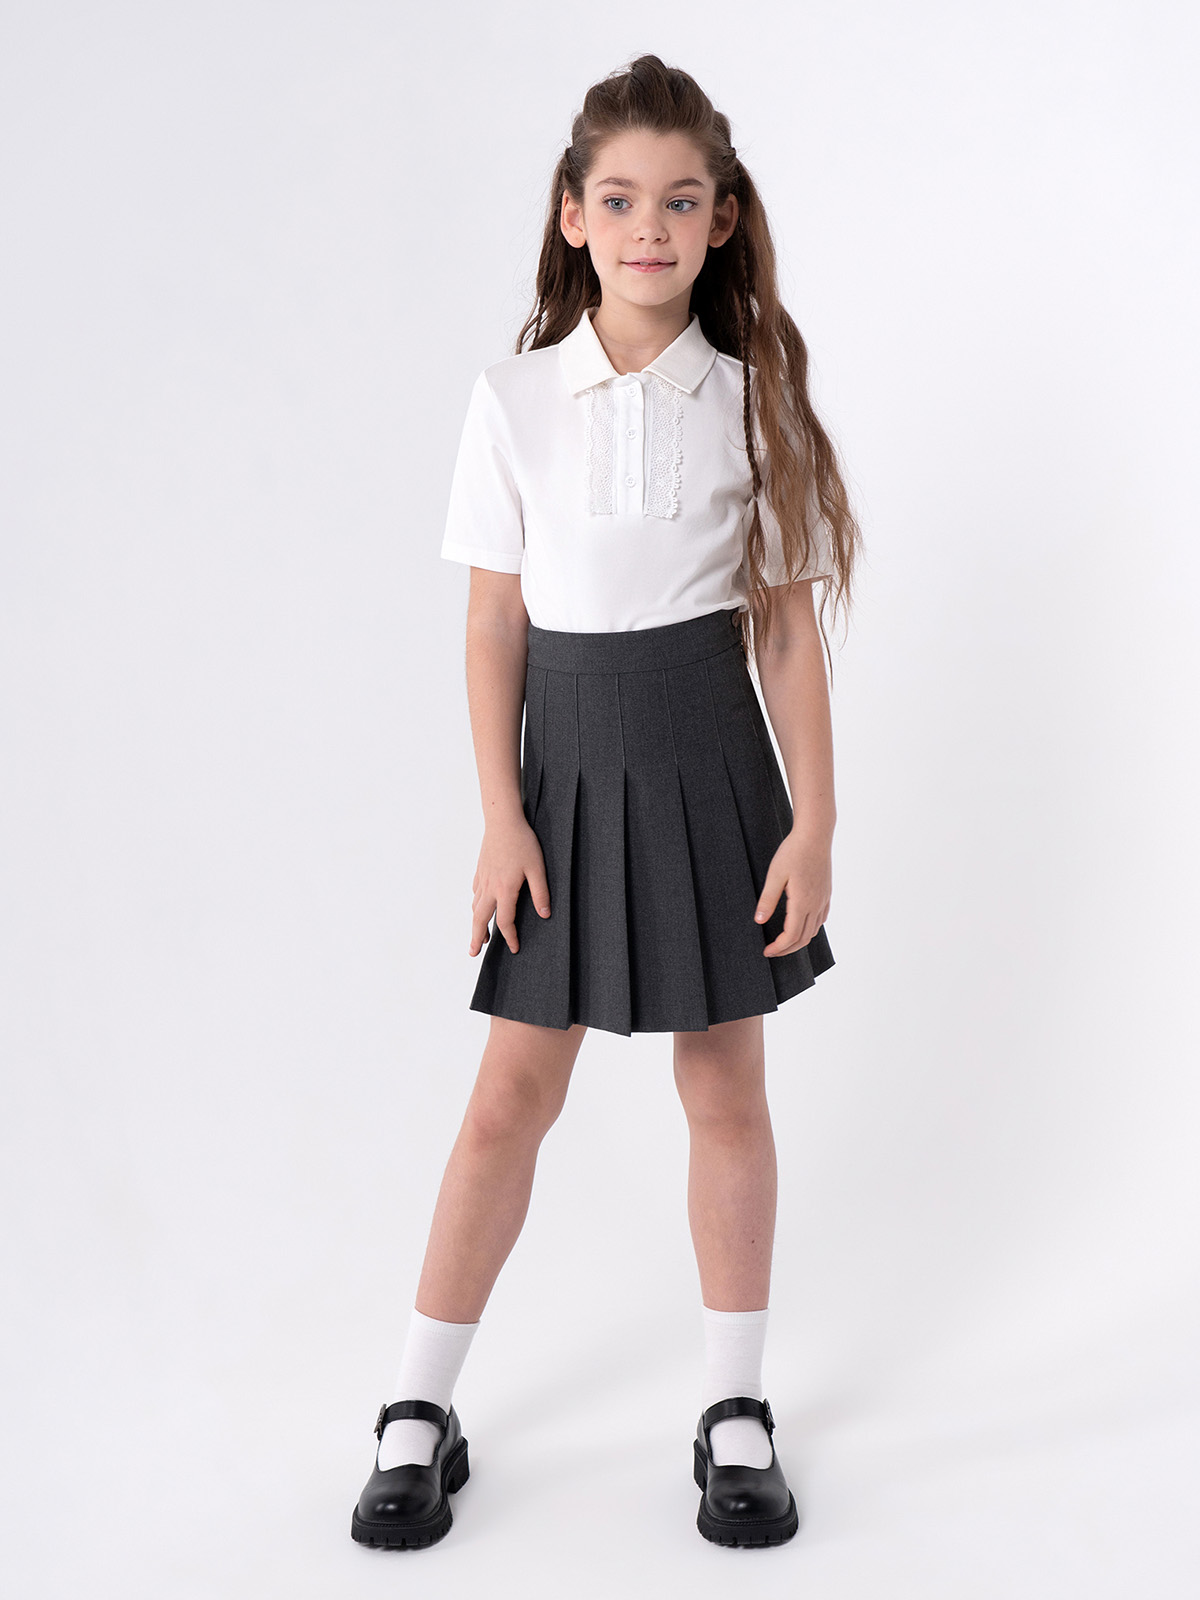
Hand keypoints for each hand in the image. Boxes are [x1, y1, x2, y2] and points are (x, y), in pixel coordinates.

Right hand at [470, 815, 550, 956]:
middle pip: (479, 919)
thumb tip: (545, 915)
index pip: (505, 922)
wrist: (502, 821)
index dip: (510, 937)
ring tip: (480, 935)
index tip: (514, 948)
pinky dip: (476, 903)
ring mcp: (483, 878)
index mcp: (505, 890)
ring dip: (476, 922)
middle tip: (473, 953)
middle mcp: (490, 888)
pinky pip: (475, 892)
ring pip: (475, 906)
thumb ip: (541, 892)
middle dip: (476, 938)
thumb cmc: (523, 843)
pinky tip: (479, 904)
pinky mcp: (480, 869)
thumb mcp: (537, 868)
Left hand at [754, 829, 831, 956]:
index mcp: (803, 902)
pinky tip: (802, 925)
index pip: (792, 936)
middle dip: (787, 949)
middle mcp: (816, 904)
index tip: (766, 951)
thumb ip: (767, 899)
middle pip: (804, 938)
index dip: (779, 948)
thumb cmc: (793, 851)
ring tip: (784, 941)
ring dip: (799, 940)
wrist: (815, 834)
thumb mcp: (775, 875)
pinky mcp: (826, 892)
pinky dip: (811, 928)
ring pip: (814, 930)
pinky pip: (821, 918)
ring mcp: (823, 899)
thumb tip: (759, 921)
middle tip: (772, 951)